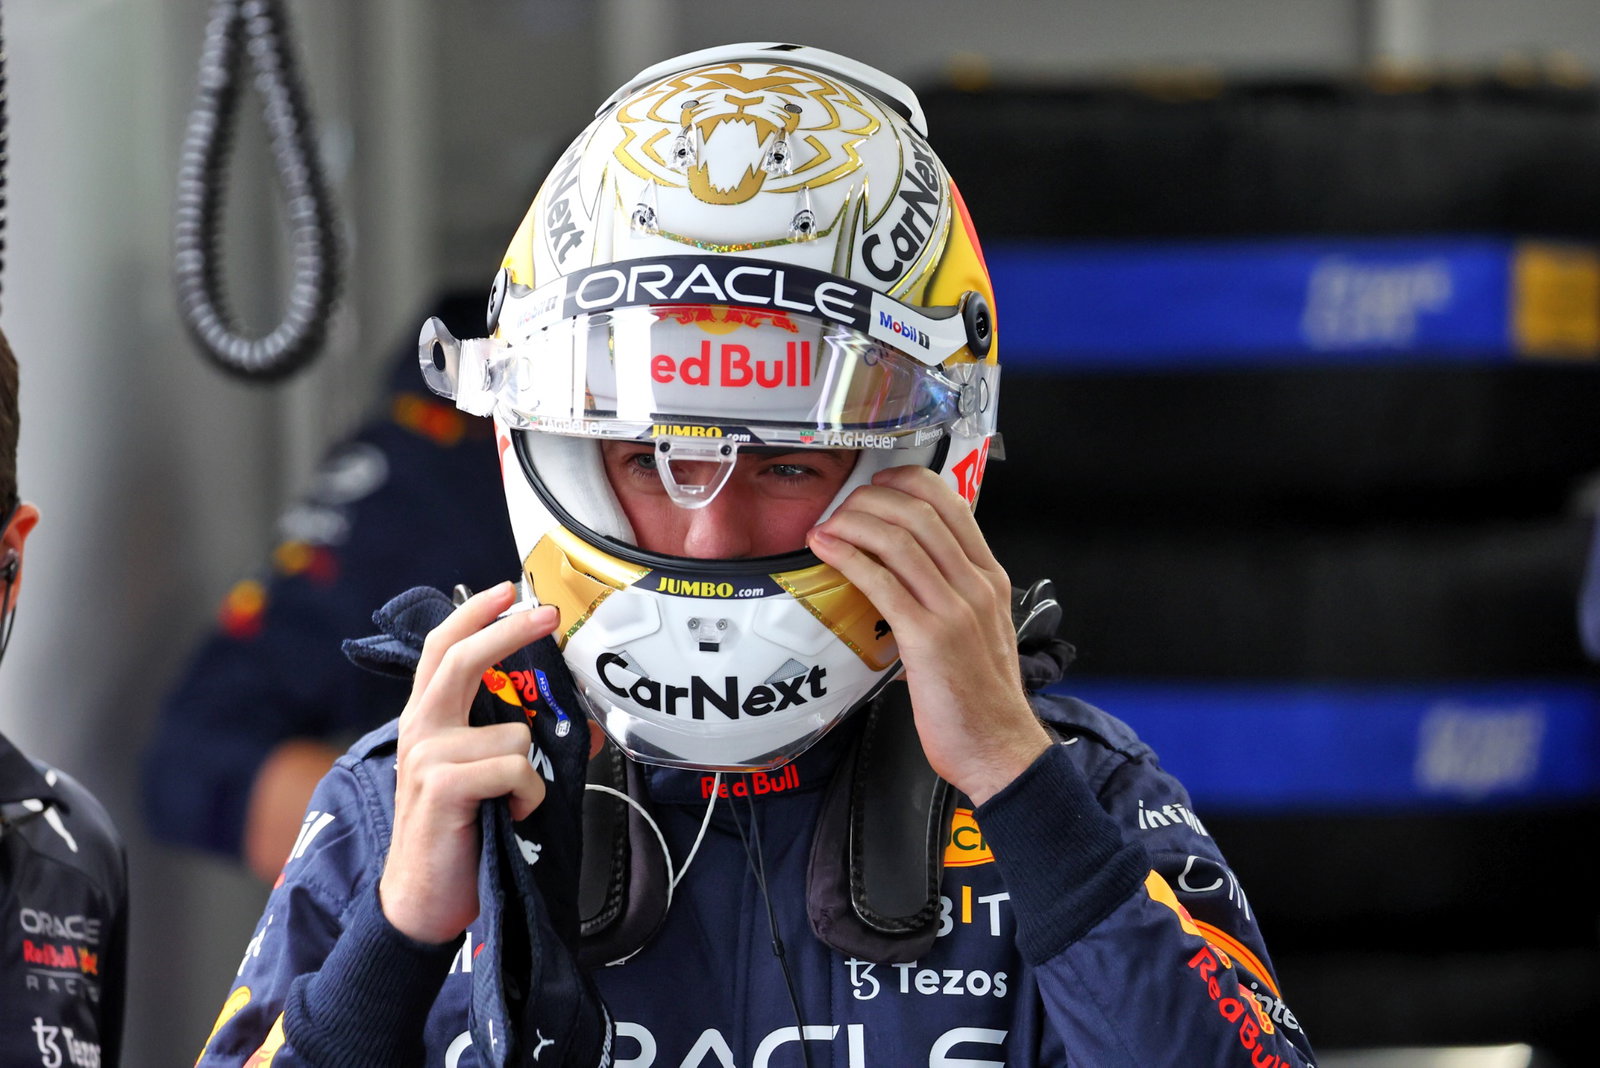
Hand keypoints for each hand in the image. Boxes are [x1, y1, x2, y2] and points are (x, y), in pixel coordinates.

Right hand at [379, 582, 558, 943]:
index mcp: (429, 722)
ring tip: (512, 806)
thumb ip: (524, 746)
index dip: (474, 615)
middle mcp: (420, 731)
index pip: (442, 650)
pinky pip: (514, 769)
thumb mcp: (495, 783)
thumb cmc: (461, 838)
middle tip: (548, 614)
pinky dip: (528, 796)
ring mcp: (426, 758)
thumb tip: (589, 727)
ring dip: (531, 773)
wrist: (423, 904)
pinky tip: (509, 818)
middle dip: (508, 630)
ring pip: (513, 734)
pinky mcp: (442, 788)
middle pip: (460, 659)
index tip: (507, 589)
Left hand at [808, 466, 1050, 805]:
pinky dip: (850, 558)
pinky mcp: (928, 639)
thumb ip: (951, 597)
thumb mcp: (981, 630)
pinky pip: (883, 583)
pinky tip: (827, 550)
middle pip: (920, 513)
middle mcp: (976, 586)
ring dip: (854, 523)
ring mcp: (955, 610)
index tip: (876, 484)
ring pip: (901, 540)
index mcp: (990, 578)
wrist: (1000, 749)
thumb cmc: (983, 698)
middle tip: (842, 508)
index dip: (907, 482)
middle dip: (871, 499)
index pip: (952, 504)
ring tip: (827, 526)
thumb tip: (908, 573)